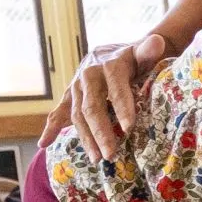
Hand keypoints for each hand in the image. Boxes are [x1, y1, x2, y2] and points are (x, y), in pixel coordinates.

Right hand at [47, 32, 167, 156]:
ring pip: (78, 115)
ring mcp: (76, 87)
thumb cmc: (133, 58)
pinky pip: (58, 112)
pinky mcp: (69, 96)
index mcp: (108, 65)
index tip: (129, 128)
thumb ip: (148, 50)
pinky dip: (51, 128)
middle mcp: (88, 76)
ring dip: (86, 137)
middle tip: (111, 153)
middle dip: (102, 132)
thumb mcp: (142, 52)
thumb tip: (156, 42)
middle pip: (93, 107)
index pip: (116, 89)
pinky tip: (44, 144)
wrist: (111, 53)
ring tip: (97, 158)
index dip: (123, 107)